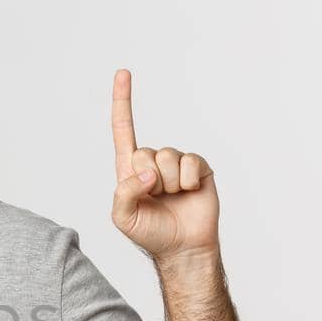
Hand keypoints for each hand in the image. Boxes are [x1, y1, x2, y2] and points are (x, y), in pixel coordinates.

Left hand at [108, 68, 219, 260]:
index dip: (123, 101)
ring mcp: (177, 164)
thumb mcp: (123, 217)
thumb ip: (124, 193)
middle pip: (145, 152)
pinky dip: (188, 180)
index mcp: (131, 169)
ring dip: (169, 183)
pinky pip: (190, 163)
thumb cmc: (150, 233)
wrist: (183, 248)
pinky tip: (190, 192)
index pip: (123, 129)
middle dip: (149, 179)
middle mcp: (153, 162)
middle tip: (156, 198)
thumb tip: (147, 173)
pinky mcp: (199, 168)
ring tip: (173, 198)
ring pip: (167, 157)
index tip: (123, 72)